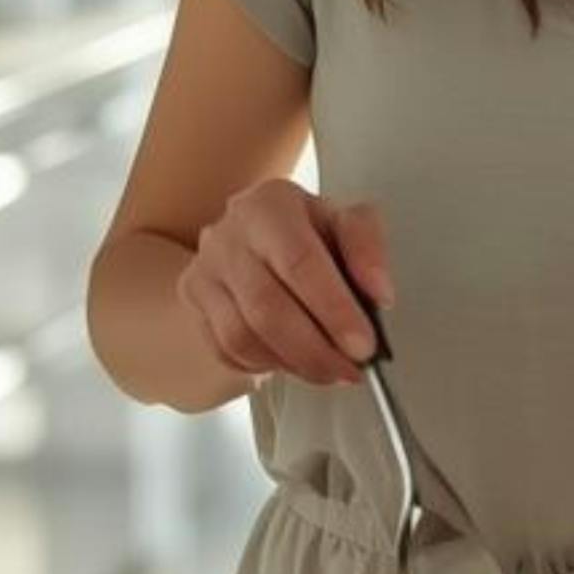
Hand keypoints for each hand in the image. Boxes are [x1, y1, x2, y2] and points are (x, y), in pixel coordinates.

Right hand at [178, 183, 392, 388]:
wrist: (257, 233)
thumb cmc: (307, 231)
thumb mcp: (346, 223)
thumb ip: (368, 249)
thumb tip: (379, 294)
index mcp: (269, 205)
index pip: (300, 263)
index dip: (334, 310)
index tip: (363, 344)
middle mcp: (228, 235)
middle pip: (267, 307)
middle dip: (316, 349)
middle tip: (350, 368)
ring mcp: (204, 269)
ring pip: (241, 336)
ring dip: (293, 363)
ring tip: (328, 368)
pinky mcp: (194, 300)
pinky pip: (226, 350)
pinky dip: (265, 365)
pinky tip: (293, 359)